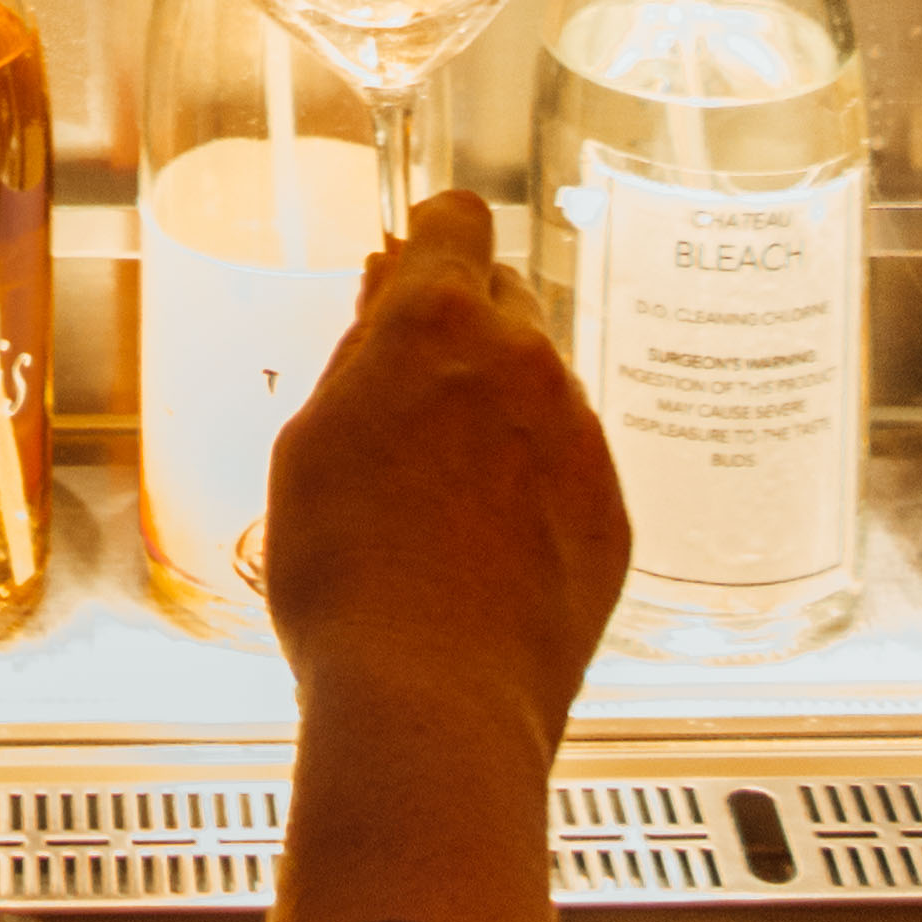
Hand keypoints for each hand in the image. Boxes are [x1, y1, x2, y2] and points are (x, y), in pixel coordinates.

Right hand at [257, 191, 629, 921]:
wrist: (431, 702)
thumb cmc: (348, 577)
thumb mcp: (308, 442)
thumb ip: (360, 357)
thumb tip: (387, 303)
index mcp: (436, 321)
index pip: (458, 218)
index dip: (431, 237)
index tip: (412, 264)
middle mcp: (524, 358)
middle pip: (504, 297)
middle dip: (463, 327)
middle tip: (411, 397)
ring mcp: (579, 434)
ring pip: (541, 386)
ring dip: (501, 410)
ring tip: (440, 497)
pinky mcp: (612, 510)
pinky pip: (572, 464)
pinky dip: (535, 483)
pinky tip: (485, 545)